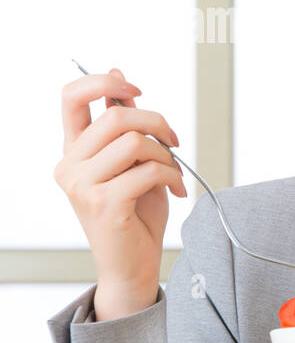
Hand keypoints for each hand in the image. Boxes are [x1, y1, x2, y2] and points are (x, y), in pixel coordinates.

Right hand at [54, 68, 187, 319]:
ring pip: (135, 141)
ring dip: (166, 155)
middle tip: (174, 141)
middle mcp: (70, 166)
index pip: (70, 97)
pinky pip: (147, 171)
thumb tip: (119, 77)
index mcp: (73, 151)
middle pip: (117, 115)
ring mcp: (83, 186)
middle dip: (157, 122)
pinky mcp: (104, 204)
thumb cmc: (135, 213)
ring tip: (173, 173)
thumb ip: (124, 125)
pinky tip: (176, 190)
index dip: (103, 82)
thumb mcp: (130, 161)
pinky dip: (171, 176)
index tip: (135, 88)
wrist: (132, 265)